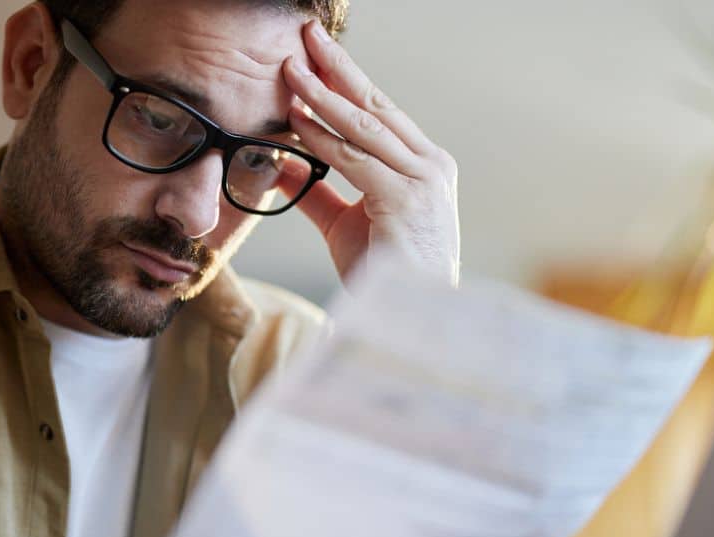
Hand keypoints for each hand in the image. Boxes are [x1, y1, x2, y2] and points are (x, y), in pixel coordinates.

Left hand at [281, 20, 460, 285]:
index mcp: (424, 167)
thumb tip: (283, 163)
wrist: (411, 321)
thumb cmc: (385, 277)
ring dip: (324, 95)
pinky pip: (355, 160)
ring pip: (365, 126)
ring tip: (292, 69)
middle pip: (376, 106)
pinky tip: (296, 121)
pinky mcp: (407, 201)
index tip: (315, 56)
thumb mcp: (346, 225)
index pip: (380, 113)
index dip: (346, 81)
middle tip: (307, 38)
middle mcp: (431, 167)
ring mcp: (424, 182)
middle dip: (339, 69)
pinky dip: (323, 137)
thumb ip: (319, 192)